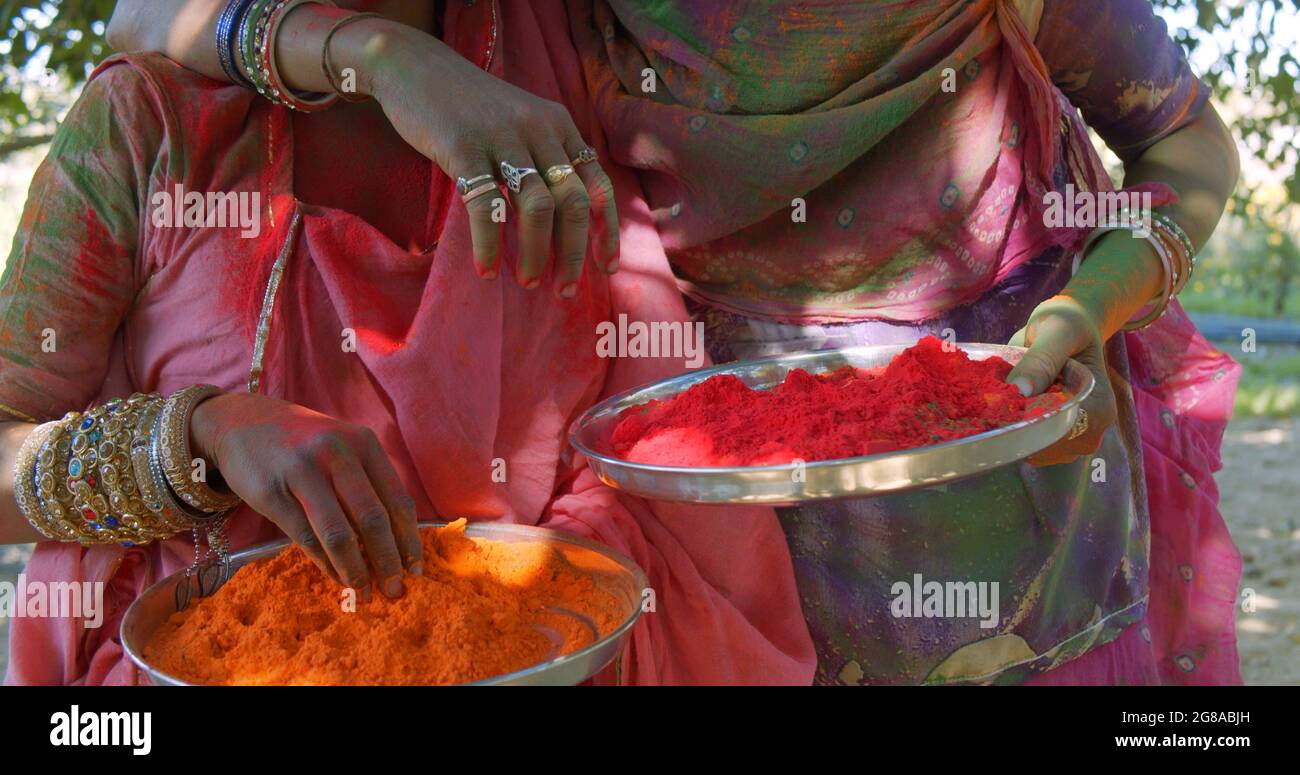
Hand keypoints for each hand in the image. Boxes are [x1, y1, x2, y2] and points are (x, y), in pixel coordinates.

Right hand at [190, 392, 421, 598]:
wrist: (243, 422)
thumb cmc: (305, 444)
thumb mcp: (344, 448)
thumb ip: (369, 484)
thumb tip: (396, 543)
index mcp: (363, 444)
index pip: (397, 501)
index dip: (409, 541)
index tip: (415, 570)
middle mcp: (336, 454)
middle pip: (372, 519)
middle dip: (387, 561)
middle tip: (393, 590)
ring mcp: (301, 472)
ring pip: (338, 533)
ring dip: (355, 569)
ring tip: (365, 592)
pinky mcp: (271, 492)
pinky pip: (306, 537)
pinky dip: (325, 563)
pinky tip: (336, 577)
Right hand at [367, 24, 619, 295]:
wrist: (414, 66)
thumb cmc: (470, 106)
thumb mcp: (521, 120)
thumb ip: (547, 156)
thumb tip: (567, 219)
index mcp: (559, 125)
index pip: (598, 184)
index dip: (607, 231)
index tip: (606, 269)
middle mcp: (539, 128)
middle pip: (573, 202)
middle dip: (573, 252)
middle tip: (563, 289)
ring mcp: (502, 137)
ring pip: (537, 207)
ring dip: (536, 252)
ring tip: (527, 281)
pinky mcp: (463, 147)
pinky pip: (486, 206)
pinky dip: (489, 244)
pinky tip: (485, 268)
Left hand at [1006, 296, 1116, 466]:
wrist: (1067, 327)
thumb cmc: (1067, 325)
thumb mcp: (1057, 332)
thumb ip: (1041, 360)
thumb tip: (1020, 392)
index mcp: (1099, 407)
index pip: (1060, 432)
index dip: (1026, 422)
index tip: (1000, 401)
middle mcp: (1090, 431)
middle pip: (1043, 447)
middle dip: (1013, 426)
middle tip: (995, 394)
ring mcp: (1071, 442)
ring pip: (1029, 450)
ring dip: (1008, 428)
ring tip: (1002, 396)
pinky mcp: (1051, 442)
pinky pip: (1022, 447)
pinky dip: (1007, 430)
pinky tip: (1004, 405)